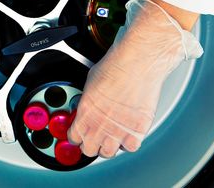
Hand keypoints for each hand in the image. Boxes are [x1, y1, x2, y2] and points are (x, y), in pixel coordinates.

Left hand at [67, 0, 202, 157]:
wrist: (139, 61)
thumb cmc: (117, 65)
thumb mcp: (90, 82)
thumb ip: (87, 101)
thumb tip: (88, 107)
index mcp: (85, 112)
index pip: (74, 137)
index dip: (77, 136)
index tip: (81, 135)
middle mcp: (100, 124)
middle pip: (89, 149)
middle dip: (91, 144)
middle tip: (95, 137)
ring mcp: (119, 129)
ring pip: (108, 152)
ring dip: (108, 146)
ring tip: (111, 137)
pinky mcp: (138, 129)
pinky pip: (130, 148)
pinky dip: (128, 143)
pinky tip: (127, 133)